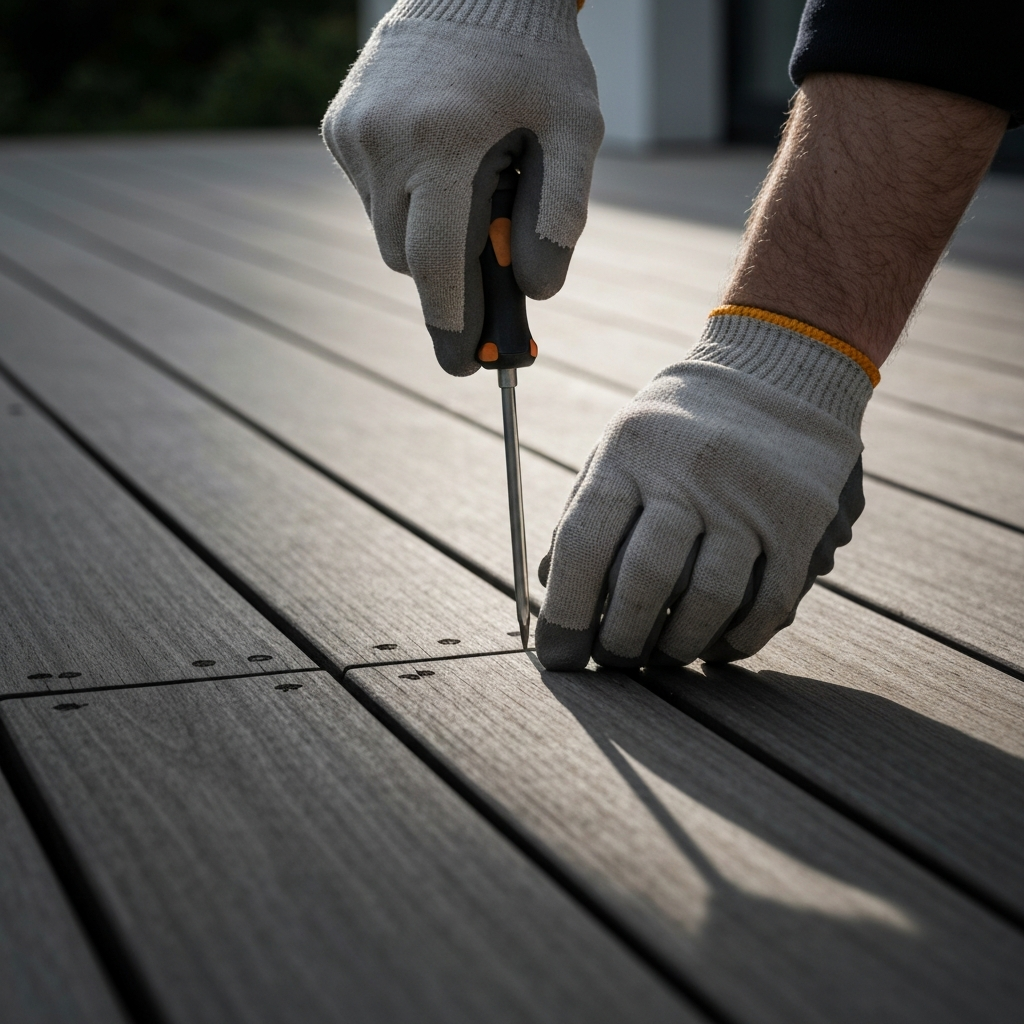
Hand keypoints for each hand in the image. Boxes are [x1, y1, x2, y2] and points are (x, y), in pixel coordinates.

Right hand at [322, 0, 602, 374]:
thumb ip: (562, 209)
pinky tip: (436, 166)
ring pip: (385, 232)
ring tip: (465, 199)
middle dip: (445, 280)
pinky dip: (403, 202)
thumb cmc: (535, 56)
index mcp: (441, 141)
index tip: (464, 361)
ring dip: (423, 238)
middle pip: (406, 257)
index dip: (451, 316)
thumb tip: (537, 290)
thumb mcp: (575, 126)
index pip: (435, 259)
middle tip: (482, 292)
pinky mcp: (337, 127)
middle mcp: (384, 140)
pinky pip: (370, 197)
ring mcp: (354, 134)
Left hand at [535, 311, 873, 670]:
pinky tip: (714, 646)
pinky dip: (737, 639)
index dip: (564, 613)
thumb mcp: (617, 450)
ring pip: (709, 601)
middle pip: (645, 579)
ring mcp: (750, 495)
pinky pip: (768, 603)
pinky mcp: (802, 519)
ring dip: (677, 647)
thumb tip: (550, 591)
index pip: (584, 544)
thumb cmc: (677, 429)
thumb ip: (584, 515)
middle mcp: (689, 470)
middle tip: (612, 662)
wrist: (779, 371)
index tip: (557, 658)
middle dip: (620, 640)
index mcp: (631, 452)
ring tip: (660, 657)